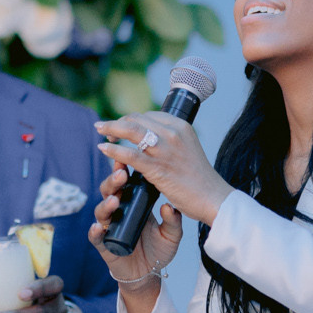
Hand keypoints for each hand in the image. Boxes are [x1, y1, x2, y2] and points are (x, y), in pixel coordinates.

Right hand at [88, 163, 183, 283]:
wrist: (150, 273)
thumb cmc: (159, 249)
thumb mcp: (172, 234)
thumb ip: (173, 221)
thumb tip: (168, 206)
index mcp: (133, 204)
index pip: (125, 182)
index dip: (123, 170)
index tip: (127, 159)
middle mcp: (118, 212)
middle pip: (110, 191)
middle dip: (113, 181)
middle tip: (122, 174)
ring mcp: (109, 227)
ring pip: (101, 210)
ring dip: (106, 204)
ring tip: (115, 200)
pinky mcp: (103, 244)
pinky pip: (95, 236)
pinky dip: (95, 231)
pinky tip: (99, 227)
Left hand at [94, 112, 233, 227]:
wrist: (213, 198)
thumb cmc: (198, 178)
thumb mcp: (187, 148)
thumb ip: (169, 140)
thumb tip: (149, 138)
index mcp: (181, 126)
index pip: (148, 115)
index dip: (130, 118)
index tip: (120, 125)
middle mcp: (173, 133)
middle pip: (137, 119)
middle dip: (117, 121)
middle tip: (104, 128)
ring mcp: (165, 150)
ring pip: (131, 130)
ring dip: (111, 128)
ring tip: (99, 130)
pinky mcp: (158, 168)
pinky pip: (130, 154)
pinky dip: (113, 150)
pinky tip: (103, 149)